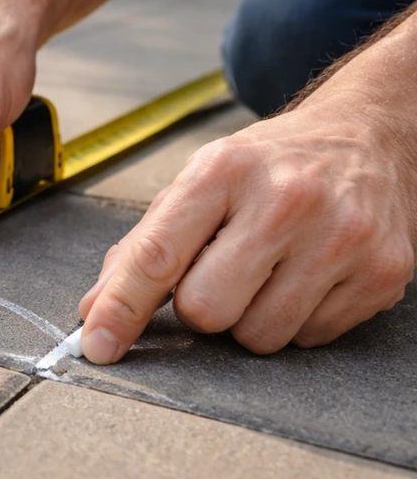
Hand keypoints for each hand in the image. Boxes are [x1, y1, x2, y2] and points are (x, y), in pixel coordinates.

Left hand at [78, 93, 416, 362]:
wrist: (364, 135)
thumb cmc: (267, 165)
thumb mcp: (198, 181)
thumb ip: (143, 246)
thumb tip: (96, 309)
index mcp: (223, 170)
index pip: (157, 255)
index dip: (121, 307)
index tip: (97, 343)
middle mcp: (285, 199)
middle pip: (206, 310)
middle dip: (199, 306)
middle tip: (221, 270)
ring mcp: (340, 236)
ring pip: (258, 336)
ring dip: (249, 318)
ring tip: (267, 269)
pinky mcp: (382, 271)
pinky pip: (309, 339)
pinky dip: (296, 319)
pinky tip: (305, 274)